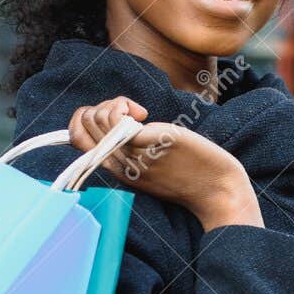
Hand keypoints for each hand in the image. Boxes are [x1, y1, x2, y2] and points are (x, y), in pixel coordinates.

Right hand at [67, 97, 261, 229]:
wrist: (218, 189)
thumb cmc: (188, 171)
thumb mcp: (148, 162)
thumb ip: (128, 146)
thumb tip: (114, 119)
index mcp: (116, 169)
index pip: (75, 137)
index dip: (84, 118)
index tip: (115, 118)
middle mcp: (120, 164)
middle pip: (87, 123)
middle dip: (104, 106)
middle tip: (132, 113)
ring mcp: (134, 155)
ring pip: (101, 118)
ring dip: (116, 104)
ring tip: (139, 114)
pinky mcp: (152, 143)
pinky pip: (120, 120)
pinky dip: (126, 108)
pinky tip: (145, 115)